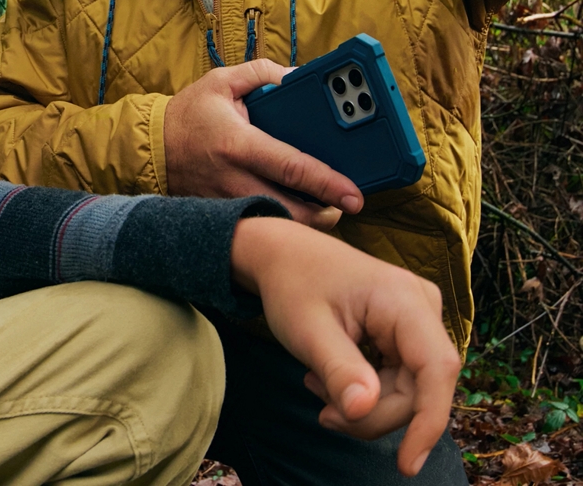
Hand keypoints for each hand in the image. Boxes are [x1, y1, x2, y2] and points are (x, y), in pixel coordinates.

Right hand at [164, 59, 362, 227]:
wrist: (150, 146)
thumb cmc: (188, 113)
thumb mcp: (220, 81)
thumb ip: (261, 73)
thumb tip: (297, 77)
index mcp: (239, 144)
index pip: (293, 169)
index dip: (328, 184)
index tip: (355, 194)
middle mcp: (235, 179)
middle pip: (294, 212)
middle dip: (327, 214)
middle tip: (343, 203)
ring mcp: (228, 202)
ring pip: (279, 225)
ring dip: (306, 222)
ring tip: (321, 206)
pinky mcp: (223, 214)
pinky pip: (260, 225)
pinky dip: (280, 222)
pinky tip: (290, 210)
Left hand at [230, 216, 459, 476]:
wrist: (282, 253)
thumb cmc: (292, 283)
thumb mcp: (307, 329)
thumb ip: (339, 370)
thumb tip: (364, 411)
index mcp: (404, 298)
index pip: (436, 369)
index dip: (428, 422)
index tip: (406, 466)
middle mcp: (421, 306)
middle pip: (419, 388)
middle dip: (372, 412)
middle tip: (322, 412)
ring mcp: (417, 319)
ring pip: (409, 390)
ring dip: (364, 403)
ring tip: (317, 384)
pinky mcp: (407, 333)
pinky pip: (400, 380)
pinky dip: (366, 390)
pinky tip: (329, 377)